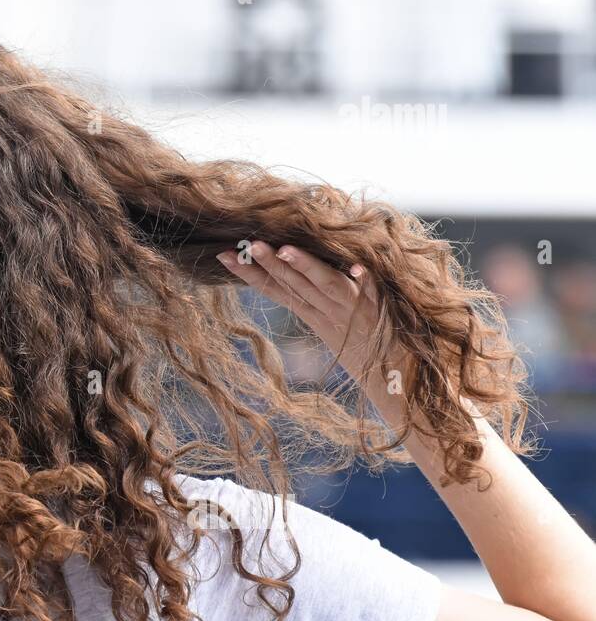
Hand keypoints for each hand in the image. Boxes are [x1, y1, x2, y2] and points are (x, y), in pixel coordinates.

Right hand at [217, 241, 398, 415]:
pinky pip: (373, 292)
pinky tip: (360, 268)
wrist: (396, 374)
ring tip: (285, 249)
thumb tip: (284, 264)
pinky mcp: (380, 309)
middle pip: (294, 283)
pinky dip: (366, 281)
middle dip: (270, 264)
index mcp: (311, 312)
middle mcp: (327, 309)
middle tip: (250, 246)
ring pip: (324, 283)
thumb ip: (309, 296)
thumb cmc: (361, 345)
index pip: (274, 288)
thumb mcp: (327, 323)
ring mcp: (352, 308)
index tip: (223, 256)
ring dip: (305, 266)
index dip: (248, 274)